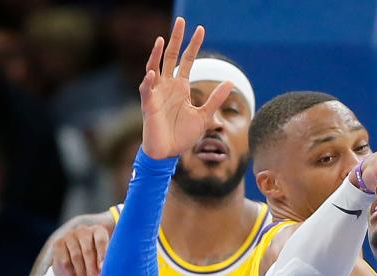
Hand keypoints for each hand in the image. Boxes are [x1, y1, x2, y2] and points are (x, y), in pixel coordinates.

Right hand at [51, 223, 110, 275]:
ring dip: (82, 275)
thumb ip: (103, 265)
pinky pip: (65, 262)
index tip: (103, 269)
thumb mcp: (100, 262)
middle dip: (92, 269)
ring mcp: (69, 236)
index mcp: (98, 231)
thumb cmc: (93, 262)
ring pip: (76, 257)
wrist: (71, 266)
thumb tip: (103, 274)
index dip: (102, 255)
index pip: (101, 241)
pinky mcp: (58, 244)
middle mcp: (83, 230)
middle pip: (88, 251)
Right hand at [139, 17, 232, 158]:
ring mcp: (156, 94)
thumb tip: (230, 83)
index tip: (200, 29)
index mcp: (181, 87)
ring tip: (162, 39)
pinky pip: (146, 90)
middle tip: (181, 21)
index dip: (193, 45)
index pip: (187, 60)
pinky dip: (148, 82)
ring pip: (154, 67)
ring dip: (157, 54)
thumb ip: (215, 100)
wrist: (168, 154)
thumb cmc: (182, 136)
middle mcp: (168, 86)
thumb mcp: (204, 116)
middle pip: (171, 57)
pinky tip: (152, 73)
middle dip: (176, 39)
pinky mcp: (148, 105)